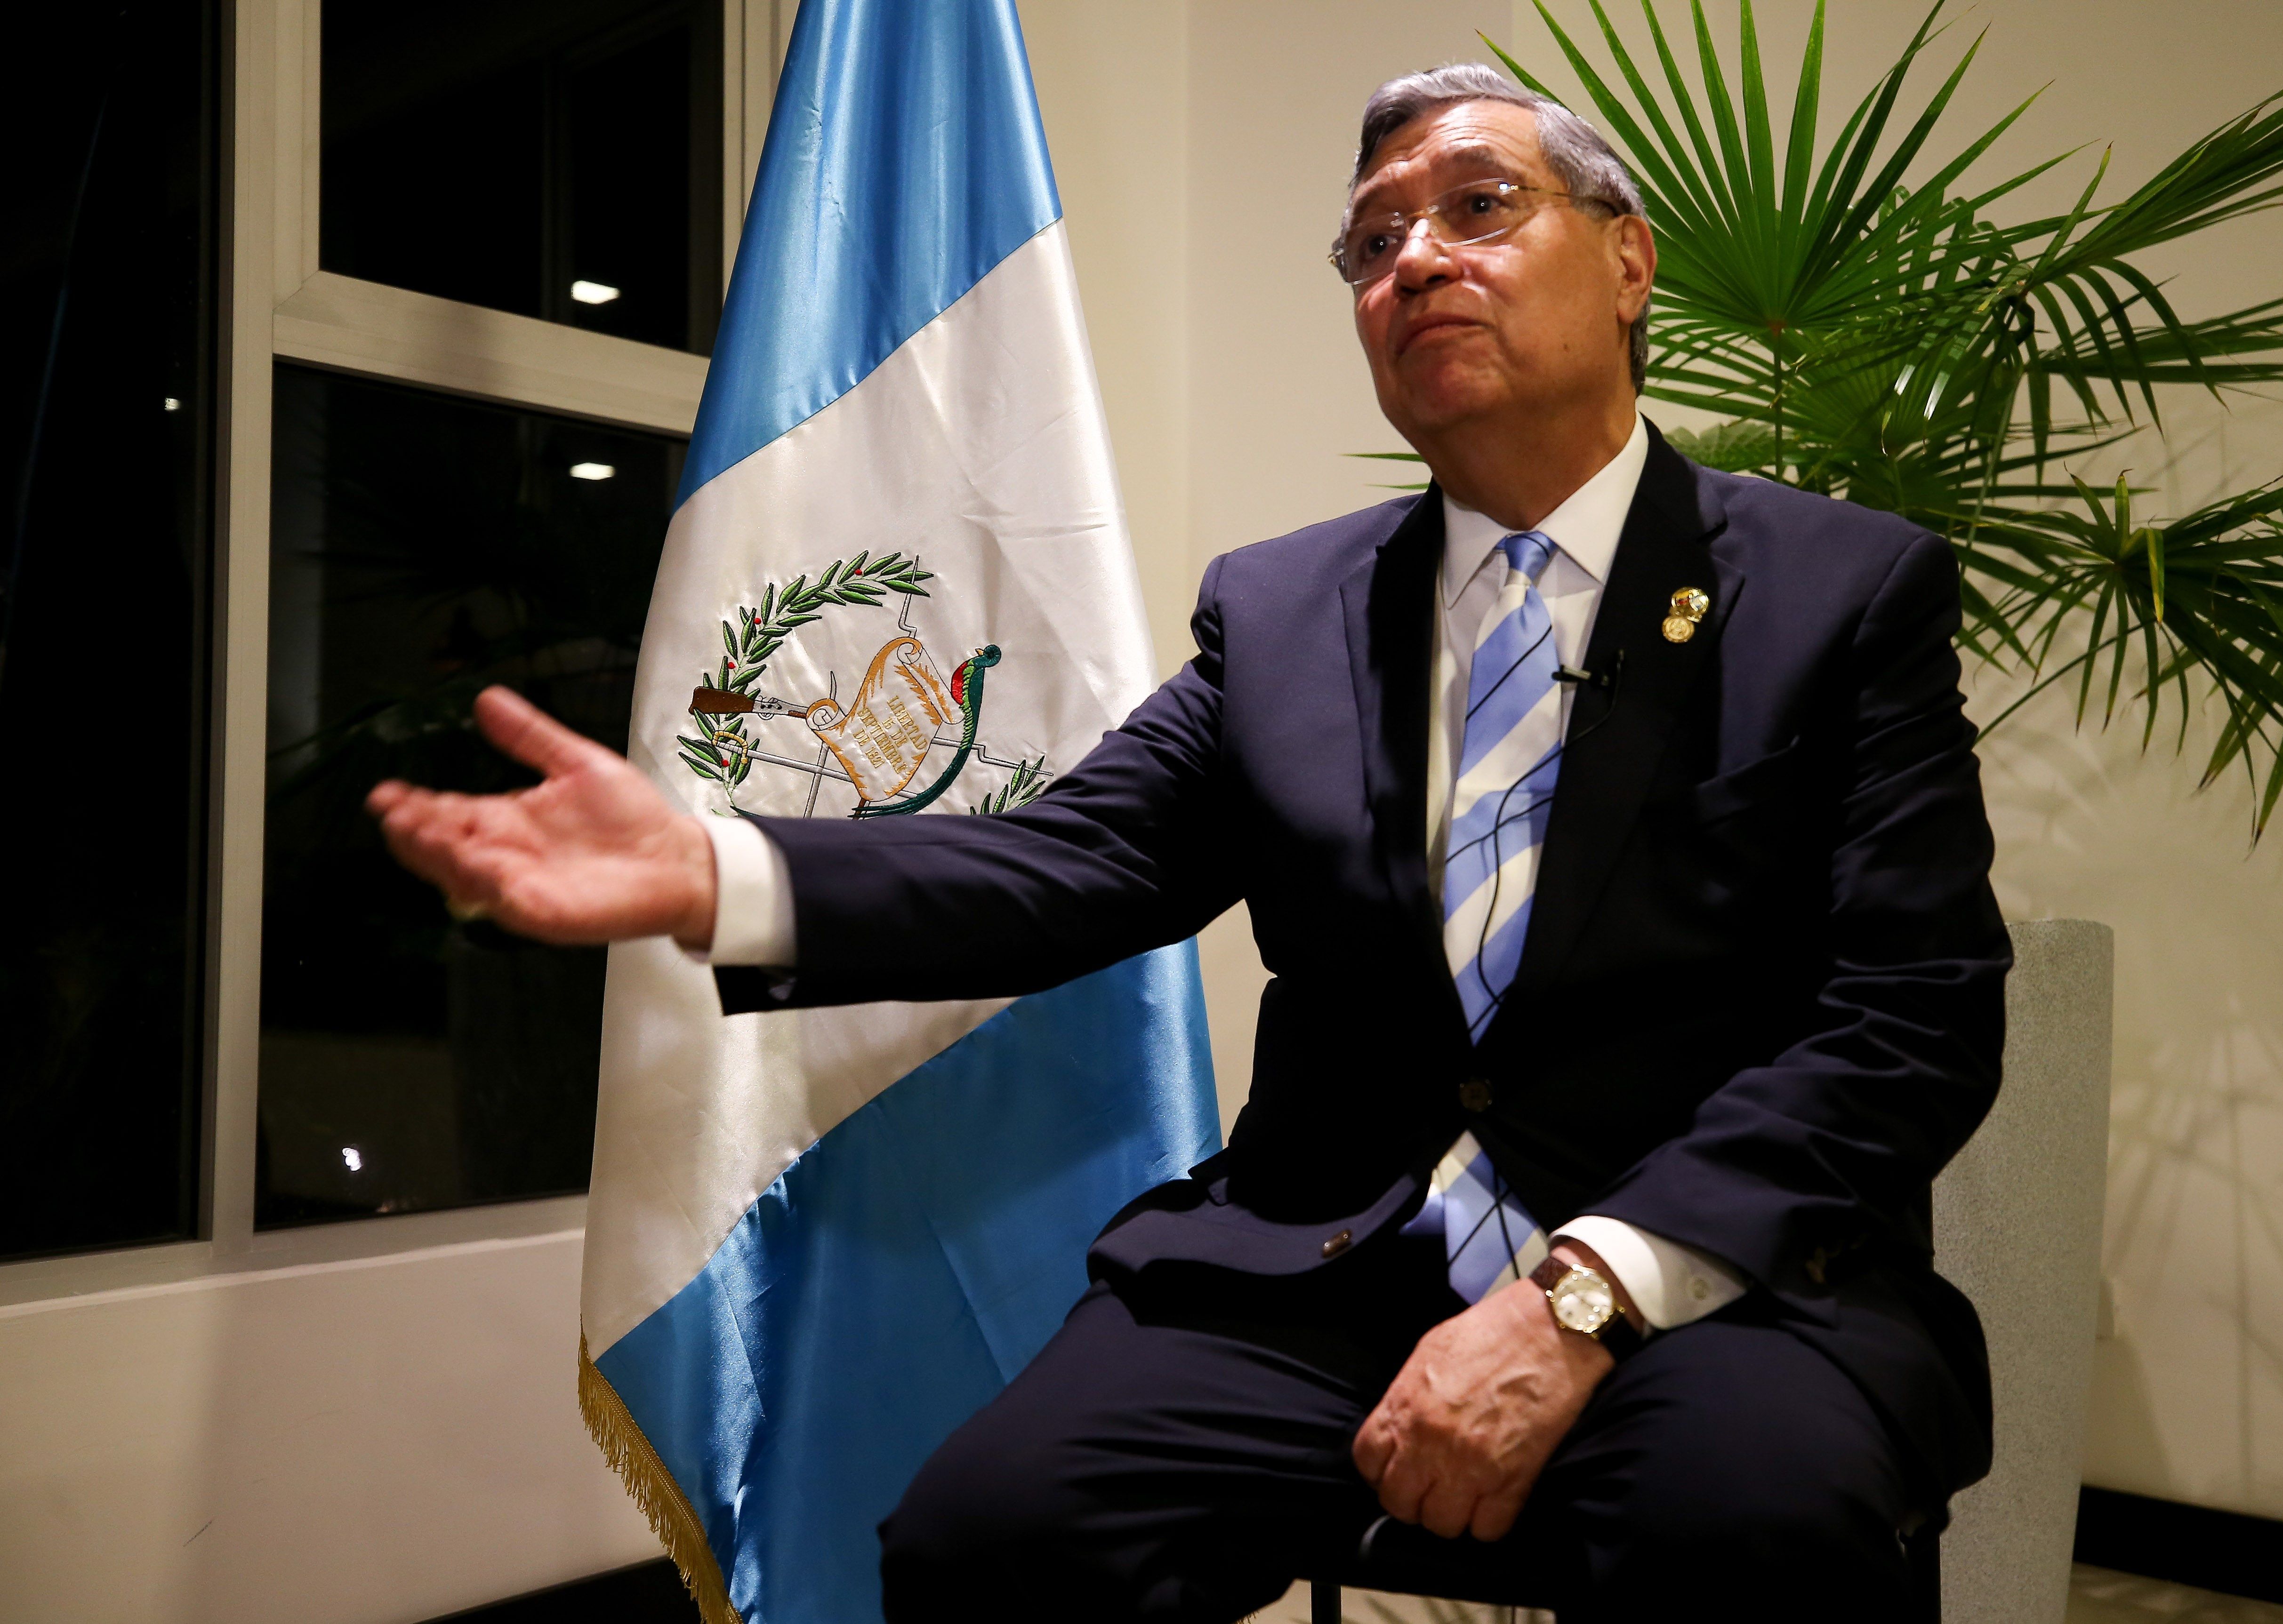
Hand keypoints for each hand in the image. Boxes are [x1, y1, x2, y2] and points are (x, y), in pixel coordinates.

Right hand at [366, 686, 718, 948]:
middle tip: (393, 812)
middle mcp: (509, 855)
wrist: (678, 858)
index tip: (388, 791)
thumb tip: (488, 700)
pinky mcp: (547, 911)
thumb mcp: (577, 763)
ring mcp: (524, 885)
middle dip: (416, 830)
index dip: (417, 804)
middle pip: (446, 845)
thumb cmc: (634, 819)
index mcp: (510, 820)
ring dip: (439, 855)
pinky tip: (473, 865)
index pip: (450, 812)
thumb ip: (530, 736)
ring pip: (465, 875)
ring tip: (418, 832)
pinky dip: (486, 885)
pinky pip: (506, 901)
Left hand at [1351, 1244, 1620, 1540]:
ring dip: (1450, 1515)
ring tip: (1463, 1496)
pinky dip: (1489, 1522)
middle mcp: (1430, 1442)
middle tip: (1431, 1486)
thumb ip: (1407, 1396)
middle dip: (1411, 1499)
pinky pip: (1487, 1529)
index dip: (1380, 1470)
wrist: (1552, 1330)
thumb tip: (1400, 1426)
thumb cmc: (1492, 1332)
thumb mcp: (1430, 1352)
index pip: (1368, 1462)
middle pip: (1399, 1502)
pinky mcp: (1512, 1481)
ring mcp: (1471, 1466)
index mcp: (1405, 1406)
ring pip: (1441, 1524)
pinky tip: (1494, 1500)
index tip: (1397, 1468)